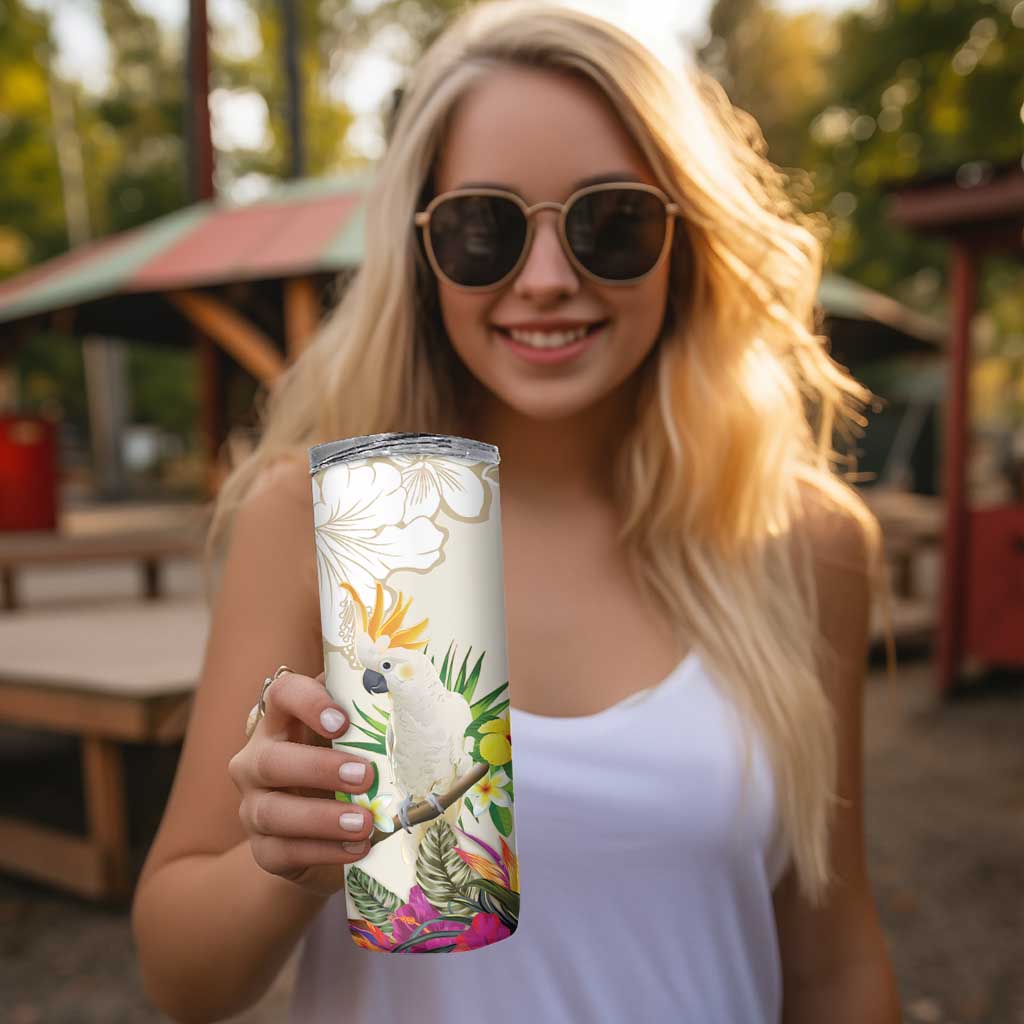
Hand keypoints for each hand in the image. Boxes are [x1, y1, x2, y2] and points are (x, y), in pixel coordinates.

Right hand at [228, 669, 375, 894]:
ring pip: (272, 811)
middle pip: (271, 759)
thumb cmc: (346, 771)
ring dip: (322, 817)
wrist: (328, 835)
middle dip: (320, 768)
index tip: (343, 721)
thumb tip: (411, 702)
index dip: (308, 703)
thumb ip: (370, 721)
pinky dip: (324, 851)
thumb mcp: (356, 741)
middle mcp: (257, 761)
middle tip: (366, 775)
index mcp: (281, 722)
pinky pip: (283, 852)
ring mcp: (254, 807)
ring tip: (365, 823)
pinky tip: (357, 848)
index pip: (281, 694)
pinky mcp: (262, 849)